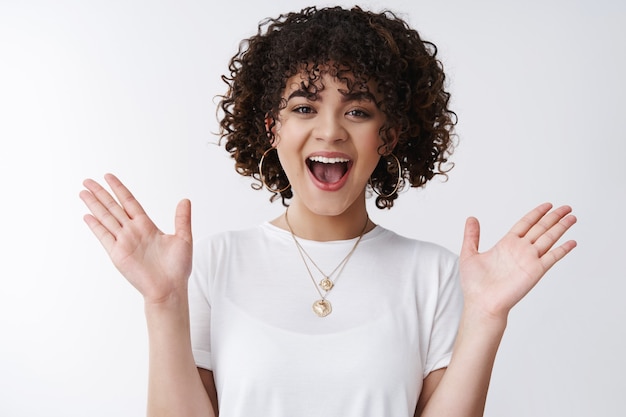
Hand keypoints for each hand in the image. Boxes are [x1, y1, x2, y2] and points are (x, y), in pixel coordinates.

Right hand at [79, 174, 192, 303]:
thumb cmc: (178, 268)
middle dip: (101, 193)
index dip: (119, 189)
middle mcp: (133, 232)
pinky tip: (87, 215)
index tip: (108, 177)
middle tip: (87, 181)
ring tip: (83, 192)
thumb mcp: (184, 239)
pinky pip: (104, 236)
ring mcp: (124, 242)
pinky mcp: (118, 254)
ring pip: (106, 218)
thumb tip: (185, 200)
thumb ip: (182, 219)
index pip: (129, 202)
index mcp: (147, 226)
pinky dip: (95, 226)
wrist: (170, 289)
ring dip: (94, 205)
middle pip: (113, 207)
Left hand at [460, 203, 576, 319]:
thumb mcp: (469, 254)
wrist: (482, 303)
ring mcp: (529, 260)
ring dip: (561, 228)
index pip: (525, 224)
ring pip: (549, 238)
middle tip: (566, 207)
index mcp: (506, 244)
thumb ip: (472, 235)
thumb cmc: (474, 284)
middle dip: (554, 217)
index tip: (547, 205)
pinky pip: (552, 257)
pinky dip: (563, 249)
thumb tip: (471, 218)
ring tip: (572, 217)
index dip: (537, 214)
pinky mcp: (535, 271)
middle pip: (541, 228)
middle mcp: (520, 250)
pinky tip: (572, 242)